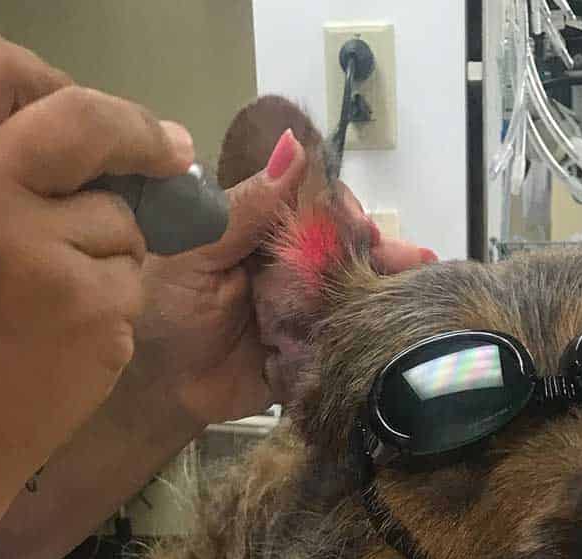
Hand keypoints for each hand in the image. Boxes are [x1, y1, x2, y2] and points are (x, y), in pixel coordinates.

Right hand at [0, 30, 192, 484]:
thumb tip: (113, 130)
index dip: (44, 76)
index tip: (82, 105)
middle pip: (87, 116)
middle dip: (137, 131)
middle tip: (171, 148)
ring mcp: (39, 252)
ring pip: (122, 217)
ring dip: (112, 246)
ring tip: (52, 296)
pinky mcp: (91, 307)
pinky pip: (131, 277)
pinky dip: (114, 299)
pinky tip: (66, 333)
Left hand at [137, 130, 437, 427]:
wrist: (159, 388)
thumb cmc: (162, 309)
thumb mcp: (196, 249)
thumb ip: (244, 207)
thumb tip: (294, 148)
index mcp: (263, 235)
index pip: (312, 208)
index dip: (341, 210)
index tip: (356, 222)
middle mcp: (290, 268)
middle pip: (345, 249)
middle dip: (379, 248)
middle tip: (406, 256)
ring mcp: (306, 312)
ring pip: (355, 290)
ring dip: (390, 282)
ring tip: (422, 276)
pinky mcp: (315, 353)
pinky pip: (350, 340)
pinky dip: (378, 331)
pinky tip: (409, 325)